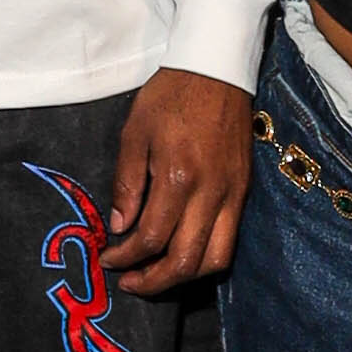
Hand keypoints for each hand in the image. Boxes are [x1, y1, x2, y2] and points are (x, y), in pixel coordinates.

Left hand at [105, 68, 251, 295]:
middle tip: (129, 282)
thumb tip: (119, 226)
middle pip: (186, 261)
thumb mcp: (134, 133)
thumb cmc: (170, 96)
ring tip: (156, 275)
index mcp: (178, 177)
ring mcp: (233, 195)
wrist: (216, 69)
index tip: (108, 259)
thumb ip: (127, 183)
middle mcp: (211, 193)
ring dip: (184, 276)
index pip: (151, 238)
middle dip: (153, 281)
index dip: (125, 258)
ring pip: (215, 259)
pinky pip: (229, 240)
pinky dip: (205, 257)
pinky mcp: (244, 192)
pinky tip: (182, 252)